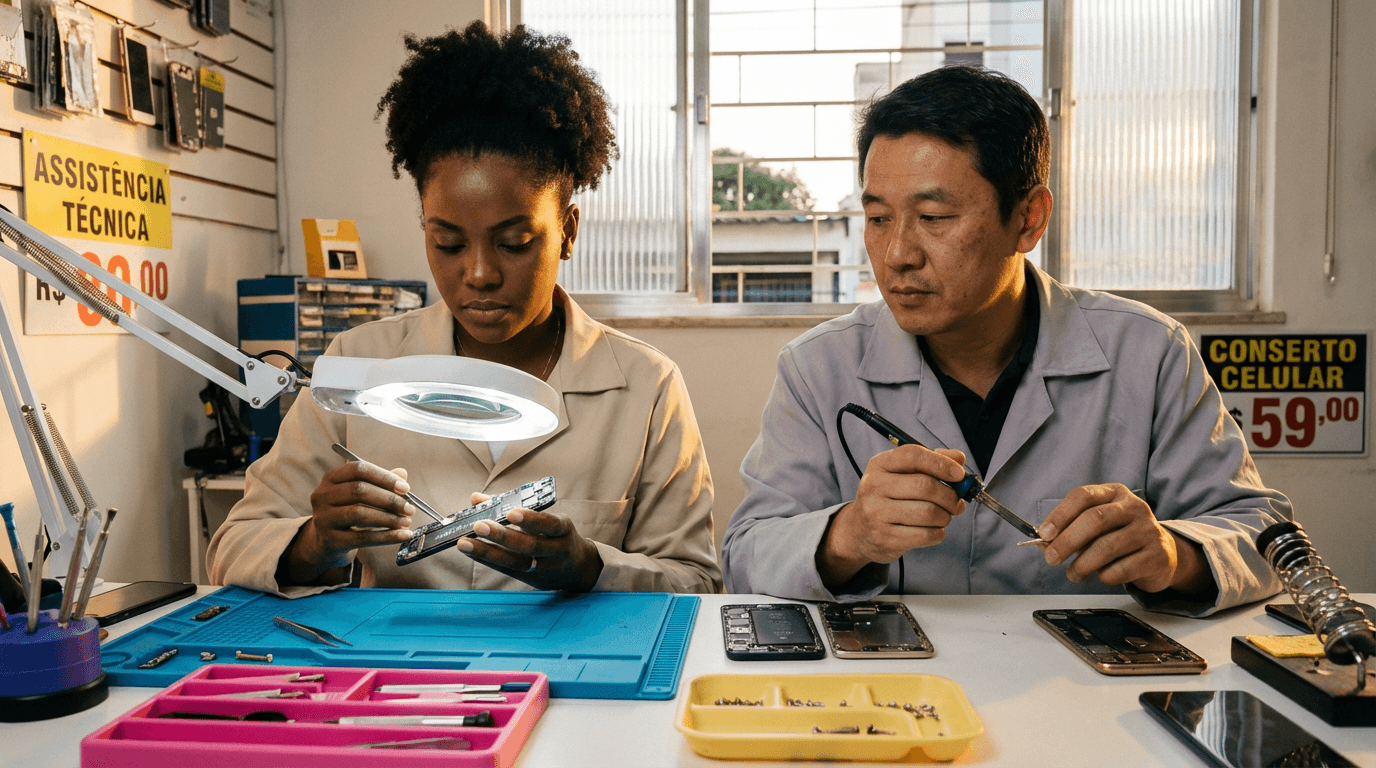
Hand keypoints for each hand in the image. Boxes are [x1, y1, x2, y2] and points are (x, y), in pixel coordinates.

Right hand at [281, 460, 415, 584]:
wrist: (327, 542)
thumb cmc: (348, 512)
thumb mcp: (361, 495)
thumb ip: (380, 483)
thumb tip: (402, 473)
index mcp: (331, 478)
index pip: (359, 469)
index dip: (384, 477)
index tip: (405, 488)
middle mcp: (322, 495)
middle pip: (359, 491)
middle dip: (389, 500)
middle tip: (409, 509)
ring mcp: (323, 518)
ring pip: (359, 514)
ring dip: (389, 518)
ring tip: (406, 522)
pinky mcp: (329, 540)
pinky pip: (362, 538)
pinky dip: (386, 537)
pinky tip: (403, 535)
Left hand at [456, 493, 603, 591]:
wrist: (578, 569)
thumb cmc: (556, 536)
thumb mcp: (547, 519)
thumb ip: (512, 506)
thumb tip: (476, 498)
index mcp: (563, 529)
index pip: (549, 524)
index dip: (531, 519)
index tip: (510, 512)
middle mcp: (557, 550)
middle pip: (530, 545)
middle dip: (502, 536)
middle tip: (479, 526)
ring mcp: (545, 568)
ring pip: (517, 562)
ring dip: (488, 552)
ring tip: (465, 543)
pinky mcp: (532, 580)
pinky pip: (509, 570)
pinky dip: (489, 560)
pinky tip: (472, 553)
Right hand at [818, 445, 967, 586]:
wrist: (859, 530)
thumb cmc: (889, 497)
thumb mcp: (902, 473)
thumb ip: (931, 462)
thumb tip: (958, 458)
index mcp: (879, 465)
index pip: (912, 456)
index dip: (941, 463)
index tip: (959, 474)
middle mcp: (874, 486)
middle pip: (925, 486)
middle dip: (950, 496)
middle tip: (957, 502)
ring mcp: (876, 513)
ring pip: (928, 513)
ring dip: (946, 516)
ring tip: (944, 516)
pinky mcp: (885, 538)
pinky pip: (925, 535)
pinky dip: (938, 533)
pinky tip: (934, 530)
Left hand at [1038, 484, 1211, 594]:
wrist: (1163, 554)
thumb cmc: (1121, 537)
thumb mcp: (1098, 526)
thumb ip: (1072, 530)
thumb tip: (1044, 542)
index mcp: (1115, 493)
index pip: (1083, 495)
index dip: (1060, 514)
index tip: (1044, 533)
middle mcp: (1134, 507)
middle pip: (1094, 519)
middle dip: (1067, 541)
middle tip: (1051, 558)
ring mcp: (1149, 530)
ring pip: (1107, 546)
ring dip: (1083, 564)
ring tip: (1073, 573)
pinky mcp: (1158, 555)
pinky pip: (1123, 568)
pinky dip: (1105, 575)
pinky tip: (1103, 575)